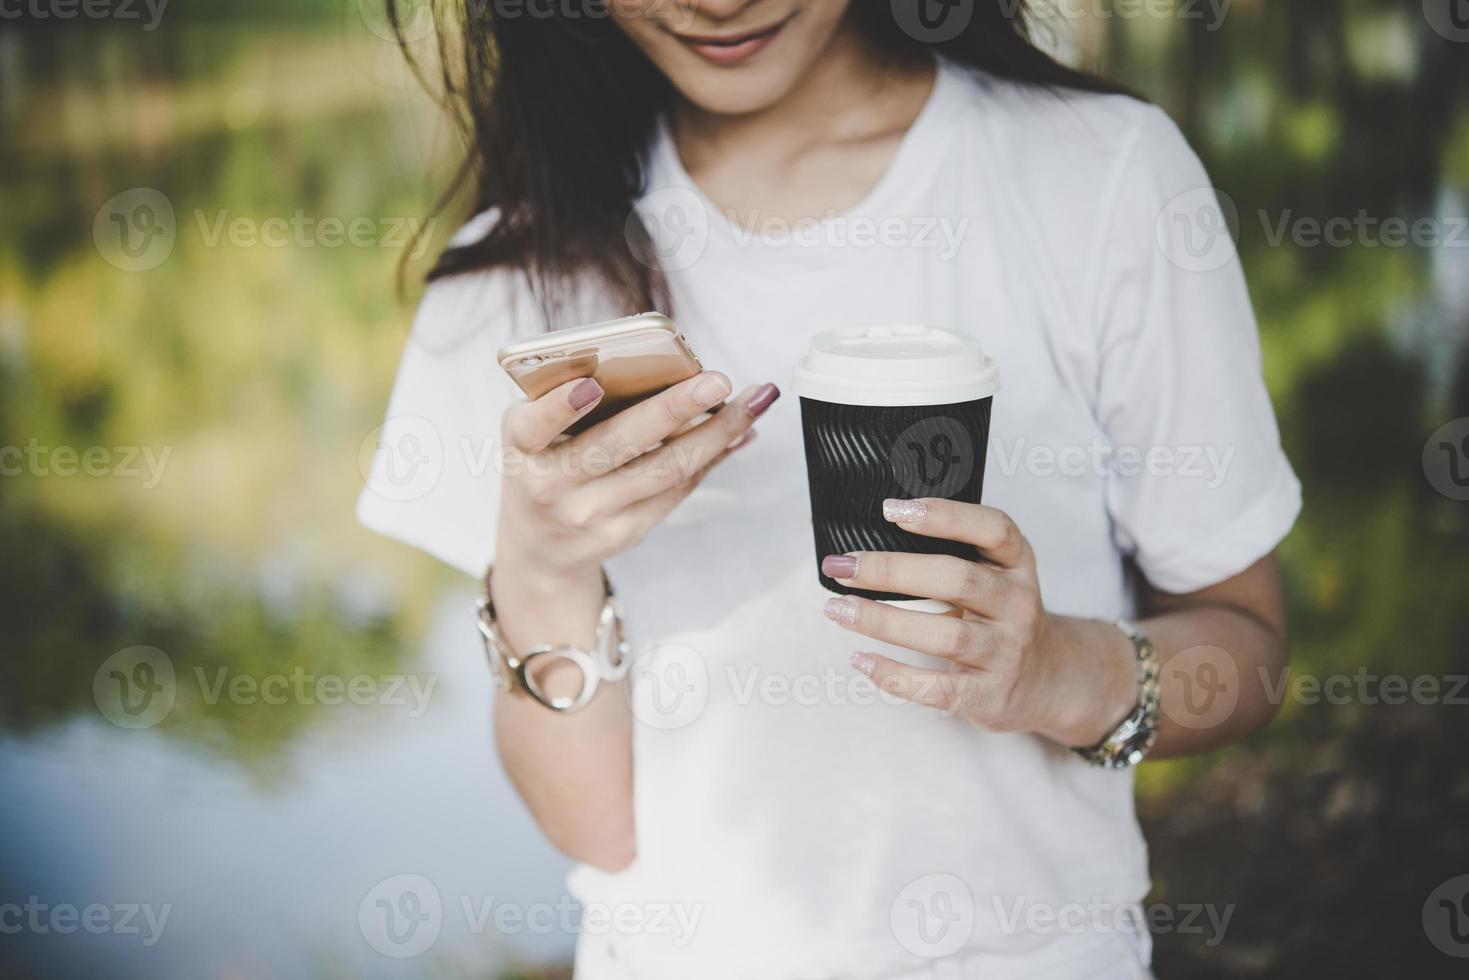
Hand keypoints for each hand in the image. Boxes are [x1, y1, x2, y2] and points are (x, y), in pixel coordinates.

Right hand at [496, 371, 779, 590]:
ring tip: (752, 401)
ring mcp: (591, 515)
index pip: (535, 425)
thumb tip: (657, 365)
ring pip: (665, 470)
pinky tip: (740, 432)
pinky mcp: (625, 534)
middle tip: (716, 380)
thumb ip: (572, 401)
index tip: (591, 386)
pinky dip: (713, 456)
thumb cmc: (544, 465)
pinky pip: (678, 489)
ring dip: (716, 433)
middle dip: (673, 409)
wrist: (538, 549)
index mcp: (522, 448)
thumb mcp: (534, 435)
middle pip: (619, 445)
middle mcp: (551, 487)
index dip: (561, 407)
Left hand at [819, 498, 1135, 747]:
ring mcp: (1007, 652)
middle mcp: (1018, 605)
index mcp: (1017, 565)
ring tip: (838, 610)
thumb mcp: (995, 576)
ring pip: (945, 635)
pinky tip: (860, 660)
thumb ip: (953, 555)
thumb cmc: (1000, 616)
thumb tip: (868, 544)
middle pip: (958, 579)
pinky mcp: (990, 695)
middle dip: (892, 571)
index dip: (945, 516)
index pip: (993, 529)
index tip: (892, 510)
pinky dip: (895, 675)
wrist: (1048, 680)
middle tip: (842, 566)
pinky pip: (938, 688)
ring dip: (884, 621)